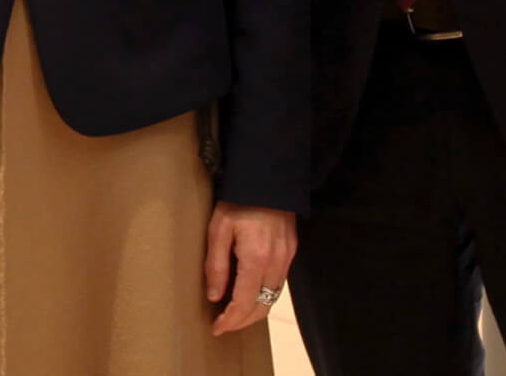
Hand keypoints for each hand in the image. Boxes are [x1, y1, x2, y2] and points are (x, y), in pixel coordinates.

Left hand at [204, 201, 296, 334]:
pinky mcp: (291, 251)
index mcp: (256, 258)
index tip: (216, 328)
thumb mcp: (218, 229)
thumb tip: (214, 297)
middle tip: (223, 325)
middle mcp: (276, 262)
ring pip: (272, 298)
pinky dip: (263, 295)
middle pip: (262, 307)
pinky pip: (278, 283)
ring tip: (234, 313)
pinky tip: (250, 293)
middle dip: (242, 322)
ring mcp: (287, 257)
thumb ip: (216, 265)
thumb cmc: (239, 201)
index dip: (230, 321)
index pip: (244, 303)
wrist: (267, 177)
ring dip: (254, 310)